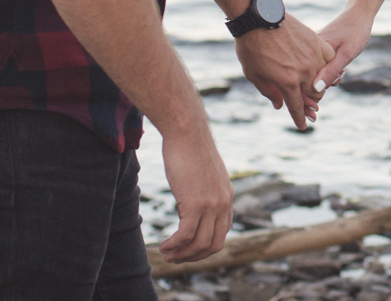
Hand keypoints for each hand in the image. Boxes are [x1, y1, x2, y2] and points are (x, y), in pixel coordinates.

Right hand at [157, 125, 232, 263]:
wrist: (187, 132)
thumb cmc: (190, 149)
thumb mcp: (204, 173)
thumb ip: (205, 189)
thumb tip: (195, 200)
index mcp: (227, 197)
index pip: (222, 233)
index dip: (204, 246)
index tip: (188, 249)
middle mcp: (223, 203)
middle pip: (213, 244)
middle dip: (194, 256)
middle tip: (176, 258)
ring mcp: (211, 204)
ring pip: (199, 243)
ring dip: (182, 254)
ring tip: (167, 254)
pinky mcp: (196, 203)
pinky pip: (186, 235)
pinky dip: (174, 245)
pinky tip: (164, 246)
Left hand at [235, 15, 335, 128]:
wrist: (259, 17)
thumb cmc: (251, 46)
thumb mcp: (254, 74)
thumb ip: (269, 92)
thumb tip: (279, 105)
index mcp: (287, 82)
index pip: (297, 106)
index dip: (299, 118)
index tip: (303, 126)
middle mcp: (304, 71)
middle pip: (314, 94)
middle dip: (310, 102)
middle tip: (305, 104)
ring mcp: (313, 55)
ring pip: (323, 77)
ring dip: (318, 84)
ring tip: (312, 85)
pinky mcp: (317, 41)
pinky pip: (328, 58)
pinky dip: (326, 65)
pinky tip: (320, 67)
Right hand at [316, 8, 373, 89]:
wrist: (359, 14)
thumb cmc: (355, 32)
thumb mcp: (346, 54)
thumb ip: (331, 71)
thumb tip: (316, 89)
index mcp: (312, 50)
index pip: (306, 78)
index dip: (317, 87)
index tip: (337, 78)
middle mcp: (308, 49)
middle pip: (308, 76)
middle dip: (324, 81)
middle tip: (342, 73)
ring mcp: (312, 49)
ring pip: (315, 71)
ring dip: (328, 75)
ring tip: (343, 69)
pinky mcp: (317, 49)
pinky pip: (319, 64)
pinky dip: (329, 69)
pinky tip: (340, 65)